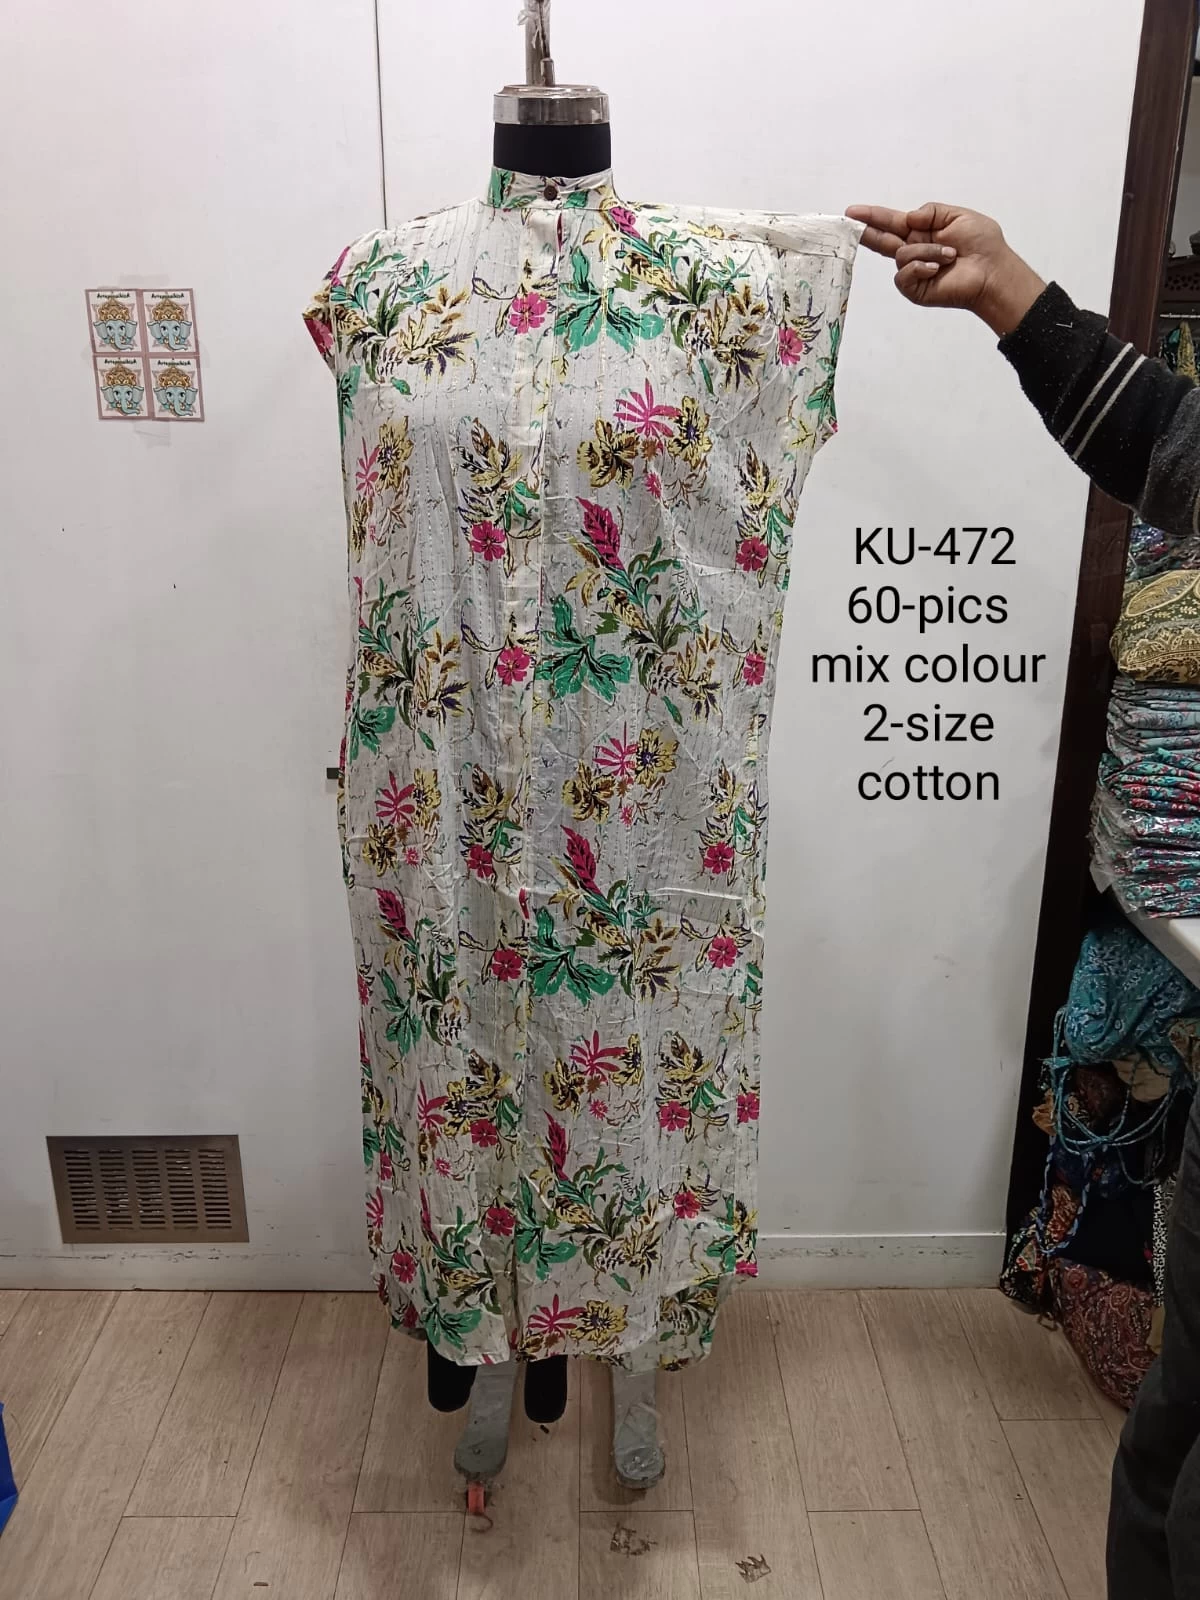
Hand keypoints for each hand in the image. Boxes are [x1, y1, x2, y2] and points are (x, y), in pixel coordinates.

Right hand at [844, 202, 1045, 336]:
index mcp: (922, 232)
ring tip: (950, 256)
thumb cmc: (982, 245)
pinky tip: (937, 269)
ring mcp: (913, 272)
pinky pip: (904, 274)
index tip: (853, 212)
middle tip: (850, 224)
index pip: (892, 223)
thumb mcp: (958, 216)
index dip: (873, 217)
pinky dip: (920, 267)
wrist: (992, 272)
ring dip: (927, 251)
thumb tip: (907, 217)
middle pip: (882, 240)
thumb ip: (930, 212)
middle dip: (867, 231)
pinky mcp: (914, 289)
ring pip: (902, 255)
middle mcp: (914, 251)